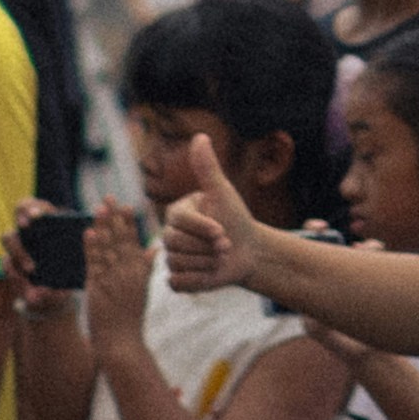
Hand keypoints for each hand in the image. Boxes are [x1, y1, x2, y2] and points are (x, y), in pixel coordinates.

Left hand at [81, 211, 151, 343]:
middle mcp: (128, 273)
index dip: (129, 222)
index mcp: (139, 272)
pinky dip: (92, 247)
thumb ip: (146, 267)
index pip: (134, 241)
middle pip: (121, 239)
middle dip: (114, 217)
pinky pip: (95, 263)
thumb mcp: (143, 289)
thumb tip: (154, 247)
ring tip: (98, 208)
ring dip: (102, 226)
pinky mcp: (98, 288)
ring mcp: (113, 280)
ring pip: (108, 248)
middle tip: (109, 197)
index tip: (126, 205)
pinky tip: (89, 232)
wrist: (121, 341)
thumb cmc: (130, 317)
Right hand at [151, 168, 251, 298]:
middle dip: (208, 248)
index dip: (204, 229)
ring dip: (207, 264)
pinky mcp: (177, 278)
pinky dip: (199, 280)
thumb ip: (207, 168)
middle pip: (177, 245)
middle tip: (225, 246)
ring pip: (179, 264)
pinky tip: (210, 272)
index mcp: (176, 213)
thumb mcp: (223, 192)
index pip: (181, 223)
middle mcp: (169, 235)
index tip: (223, 231)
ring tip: (219, 258)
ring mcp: (171, 258)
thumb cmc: (236, 219)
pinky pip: (179, 283)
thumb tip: (199, 136)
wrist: (249, 251)